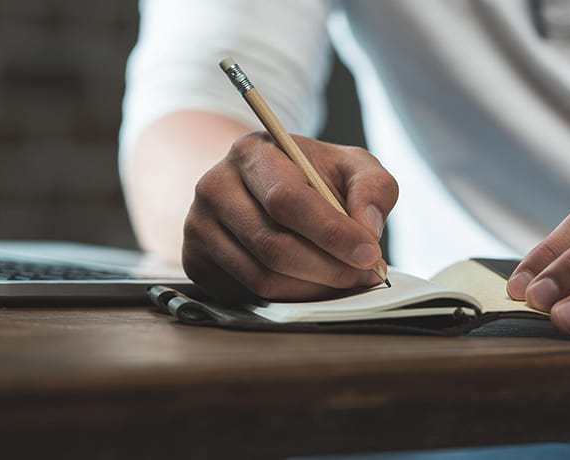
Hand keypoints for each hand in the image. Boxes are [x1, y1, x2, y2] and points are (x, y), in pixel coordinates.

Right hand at [182, 132, 397, 301]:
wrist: (264, 189)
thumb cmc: (313, 177)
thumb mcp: (351, 167)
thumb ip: (373, 188)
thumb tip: (367, 229)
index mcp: (252, 153)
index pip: (286, 199)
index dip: (331, 232)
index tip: (369, 253)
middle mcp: (214, 187)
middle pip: (272, 246)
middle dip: (328, 269)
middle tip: (365, 275)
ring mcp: (198, 227)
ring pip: (261, 278)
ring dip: (313, 289)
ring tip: (344, 279)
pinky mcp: (196, 262)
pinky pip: (248, 295)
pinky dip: (290, 299)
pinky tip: (312, 284)